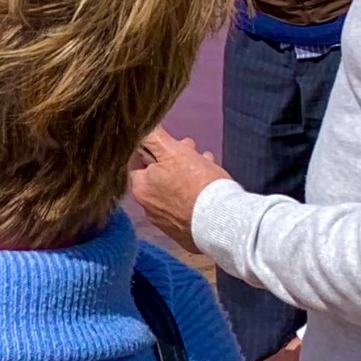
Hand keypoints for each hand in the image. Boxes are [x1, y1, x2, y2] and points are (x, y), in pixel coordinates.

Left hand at [128, 128, 233, 252]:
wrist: (222, 221)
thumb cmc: (197, 183)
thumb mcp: (172, 151)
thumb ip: (153, 137)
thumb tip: (139, 125)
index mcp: (140, 188)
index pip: (138, 162)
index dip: (155, 148)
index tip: (172, 141)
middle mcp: (148, 208)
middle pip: (158, 177)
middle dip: (174, 160)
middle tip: (192, 149)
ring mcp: (166, 224)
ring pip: (174, 192)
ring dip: (188, 175)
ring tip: (207, 163)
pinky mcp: (185, 235)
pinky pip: (187, 210)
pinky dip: (195, 197)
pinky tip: (210, 190)